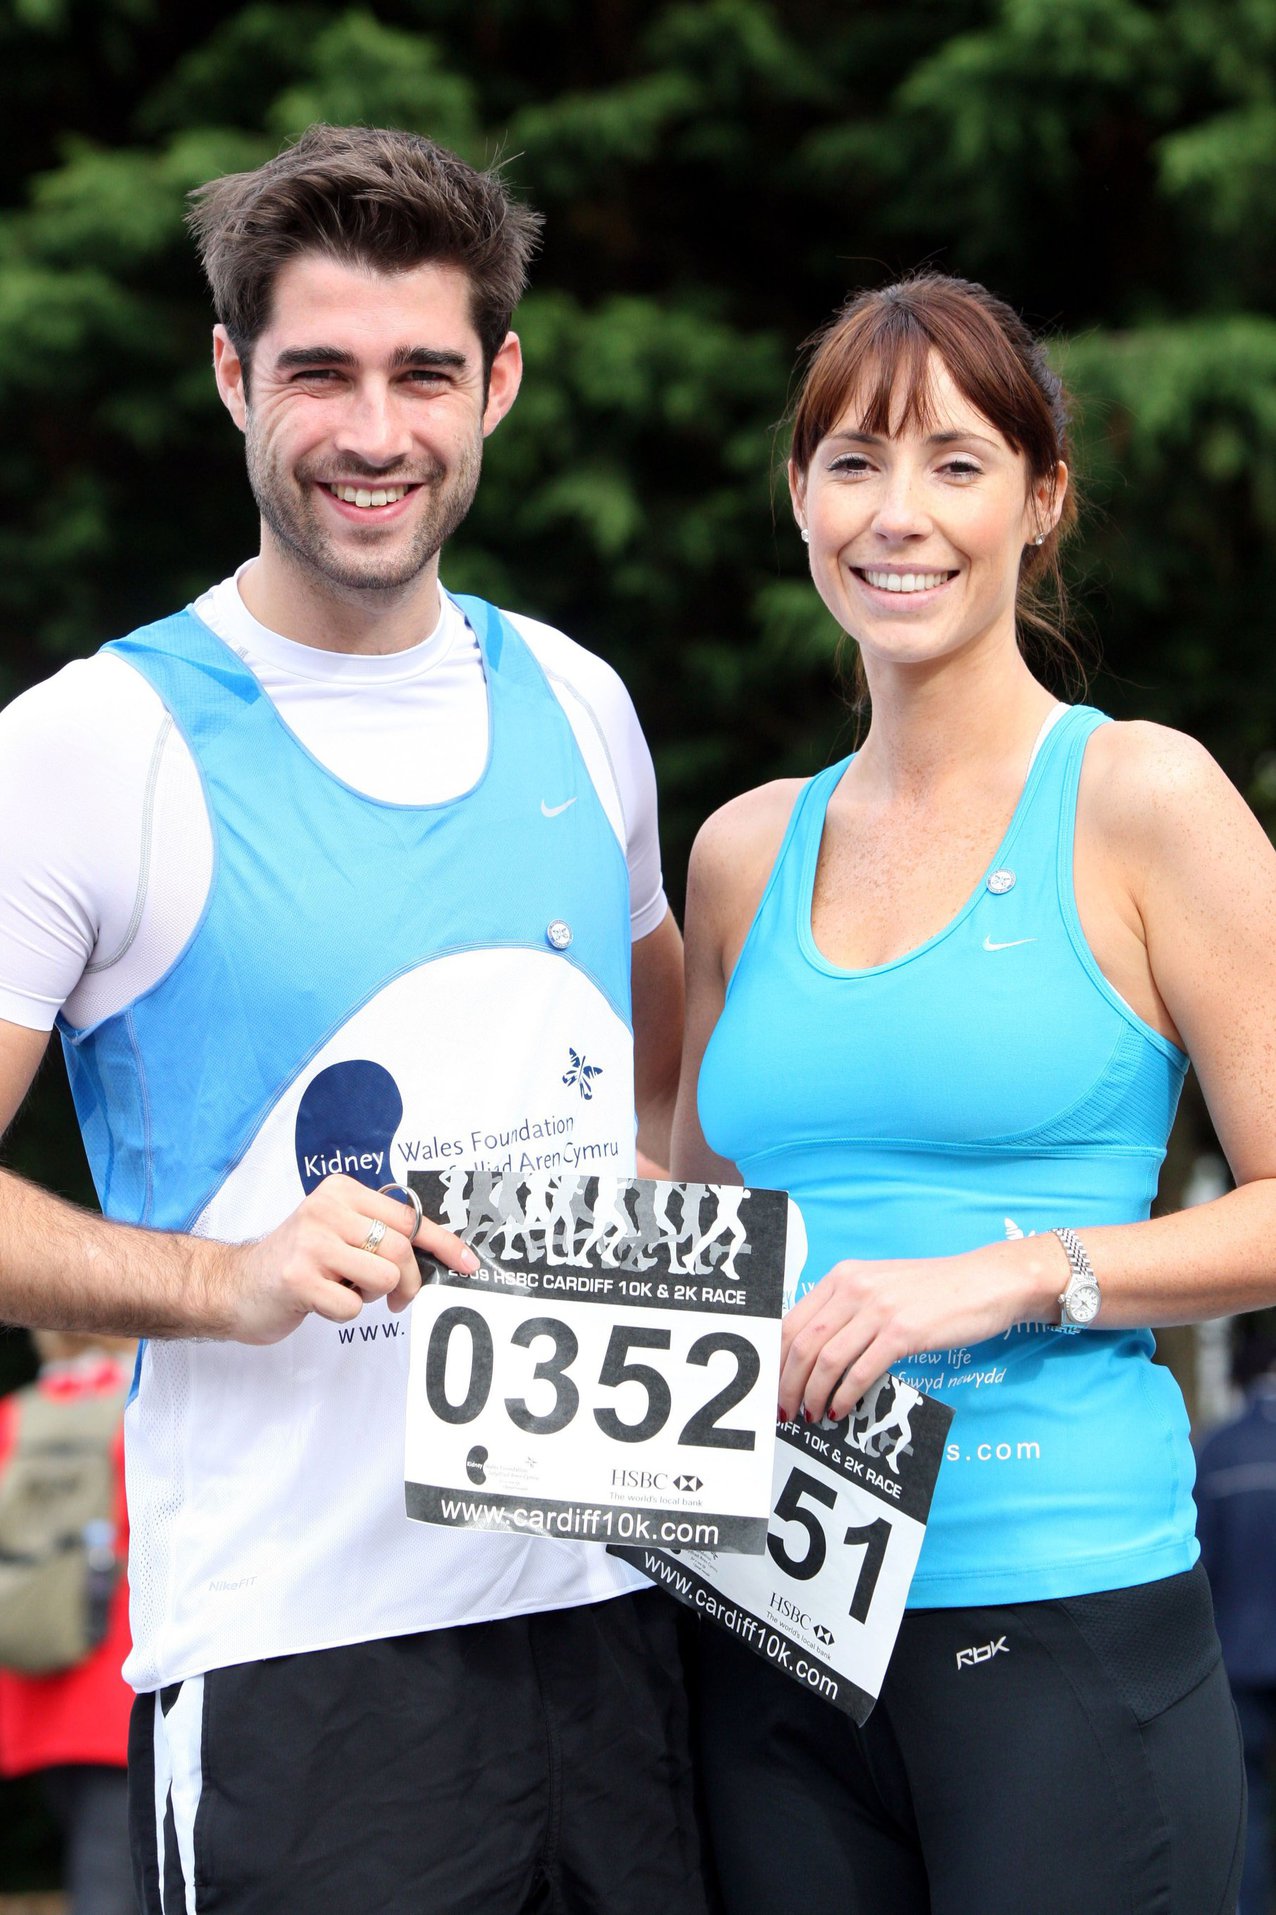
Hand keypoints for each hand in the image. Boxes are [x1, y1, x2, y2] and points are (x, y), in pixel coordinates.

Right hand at [225, 1174, 478, 1344]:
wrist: (234, 1285)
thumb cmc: (297, 1262)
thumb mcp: (337, 1231)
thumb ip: (379, 1234)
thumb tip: (437, 1255)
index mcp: (342, 1192)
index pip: (407, 1216)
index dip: (443, 1243)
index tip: (467, 1263)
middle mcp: (326, 1209)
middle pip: (400, 1250)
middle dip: (406, 1282)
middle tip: (394, 1297)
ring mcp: (310, 1242)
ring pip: (381, 1277)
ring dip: (369, 1296)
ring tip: (341, 1288)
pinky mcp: (297, 1277)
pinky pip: (350, 1306)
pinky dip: (342, 1313)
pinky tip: (318, 1301)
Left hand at [777, 1238, 1061, 1422]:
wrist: (985, 1282)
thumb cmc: (933, 1292)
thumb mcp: (881, 1288)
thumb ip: (848, 1311)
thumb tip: (812, 1355)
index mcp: (843, 1276)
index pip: (791, 1322)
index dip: (777, 1361)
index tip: (774, 1388)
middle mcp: (854, 1287)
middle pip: (802, 1344)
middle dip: (788, 1385)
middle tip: (785, 1412)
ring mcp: (879, 1308)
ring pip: (827, 1360)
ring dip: (813, 1396)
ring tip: (812, 1416)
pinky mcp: (904, 1331)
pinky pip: (861, 1371)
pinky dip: (845, 1396)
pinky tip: (842, 1410)